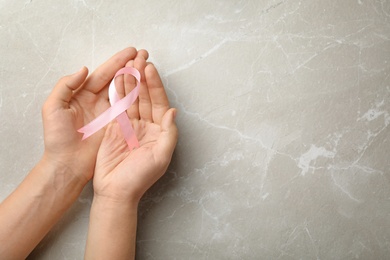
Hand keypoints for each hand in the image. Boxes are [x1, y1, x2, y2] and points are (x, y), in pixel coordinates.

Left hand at [41, 47, 137, 182]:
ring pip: (124, 91)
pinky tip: (145, 87)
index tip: (131, 51)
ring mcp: (107, 112)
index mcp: (82, 94)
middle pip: (116, 79)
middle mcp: (96, 100)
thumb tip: (84, 69)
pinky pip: (128, 107)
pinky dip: (137, 96)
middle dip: (130, 66)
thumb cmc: (57, 138)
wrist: (67, 164)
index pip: (102, 74)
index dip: (116, 62)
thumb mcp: (53, 108)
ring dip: (136, 78)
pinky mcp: (115, 124)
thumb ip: (65, 86)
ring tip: (147, 66)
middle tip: (144, 54)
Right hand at [93, 51, 177, 202]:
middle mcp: (146, 126)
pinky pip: (117, 107)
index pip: (159, 103)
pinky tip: (117, 79)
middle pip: (145, 97)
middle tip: (139, 59)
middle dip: (143, 78)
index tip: (150, 68)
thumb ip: (168, 133)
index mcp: (159, 131)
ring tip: (128, 63)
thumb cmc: (140, 178)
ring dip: (130, 81)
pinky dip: (117, 93)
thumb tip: (173, 111)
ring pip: (131, 99)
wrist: (115, 191)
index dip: (155, 85)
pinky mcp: (115, 128)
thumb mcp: (160, 157)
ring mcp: (130, 126)